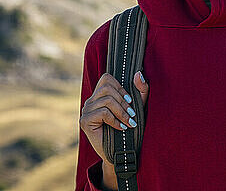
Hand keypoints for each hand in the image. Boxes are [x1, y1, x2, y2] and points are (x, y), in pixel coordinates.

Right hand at [80, 71, 148, 188]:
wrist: (121, 152)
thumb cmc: (130, 128)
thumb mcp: (139, 106)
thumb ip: (141, 90)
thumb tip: (138, 73)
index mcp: (100, 96)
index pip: (106, 79)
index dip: (120, 87)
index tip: (130, 101)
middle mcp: (91, 101)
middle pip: (107, 88)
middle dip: (123, 101)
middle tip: (132, 114)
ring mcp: (86, 110)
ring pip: (106, 100)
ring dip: (121, 112)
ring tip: (129, 122)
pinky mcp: (84, 121)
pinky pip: (103, 112)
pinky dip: (115, 120)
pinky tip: (121, 128)